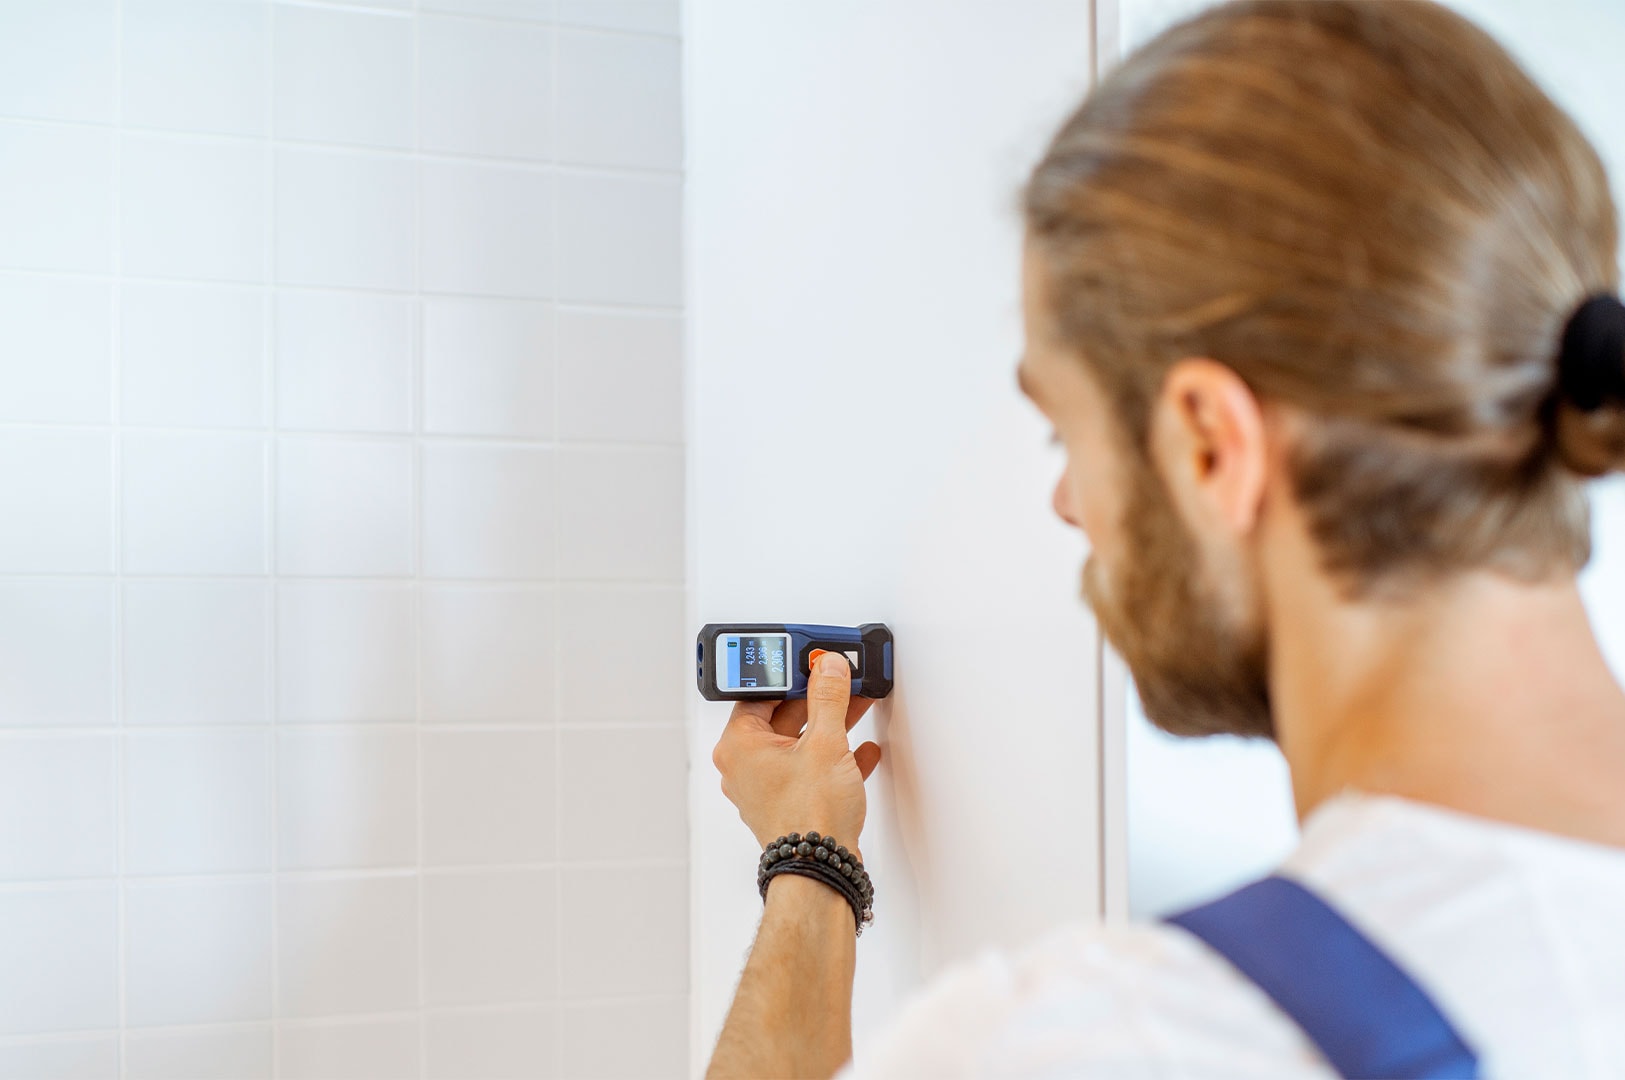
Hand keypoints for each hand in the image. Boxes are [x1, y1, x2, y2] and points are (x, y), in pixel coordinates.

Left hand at [711, 650, 883, 857]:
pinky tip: (862, 751)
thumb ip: (828, 698)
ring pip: (799, 744)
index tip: (810, 662)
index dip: (789, 675)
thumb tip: (826, 668)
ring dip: (830, 726)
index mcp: (738, 746)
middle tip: (837, 680)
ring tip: (856, 705)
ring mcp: (767, 788)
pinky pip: (811, 770)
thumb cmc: (808, 816)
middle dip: (816, 699)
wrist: (821, 869)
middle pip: (782, 718)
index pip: (759, 694)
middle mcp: (745, 767)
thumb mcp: (825, 743)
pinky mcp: (790, 804)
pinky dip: (834, 758)